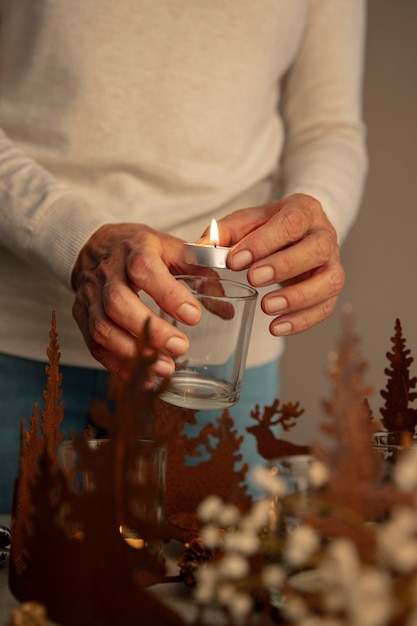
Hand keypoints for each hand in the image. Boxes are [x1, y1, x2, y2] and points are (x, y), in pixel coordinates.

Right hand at [71, 223, 201, 379]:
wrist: (96, 245)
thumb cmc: (141, 249)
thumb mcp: (172, 250)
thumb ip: (201, 275)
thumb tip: (229, 310)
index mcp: (134, 250)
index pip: (144, 270)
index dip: (168, 294)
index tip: (194, 316)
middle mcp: (107, 273)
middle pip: (119, 303)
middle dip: (150, 330)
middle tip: (182, 348)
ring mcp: (90, 296)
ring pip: (103, 328)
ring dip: (134, 353)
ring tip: (166, 368)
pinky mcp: (82, 316)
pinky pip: (94, 344)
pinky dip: (117, 364)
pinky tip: (142, 376)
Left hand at [218, 193, 343, 335]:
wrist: (297, 233)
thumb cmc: (269, 227)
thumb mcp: (246, 222)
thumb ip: (223, 233)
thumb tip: (202, 248)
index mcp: (304, 210)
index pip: (290, 223)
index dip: (264, 242)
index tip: (236, 260)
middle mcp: (325, 235)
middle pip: (318, 249)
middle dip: (284, 266)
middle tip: (253, 279)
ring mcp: (333, 262)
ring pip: (330, 281)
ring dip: (298, 297)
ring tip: (266, 307)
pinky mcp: (330, 288)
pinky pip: (325, 307)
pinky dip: (302, 321)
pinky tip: (276, 327)